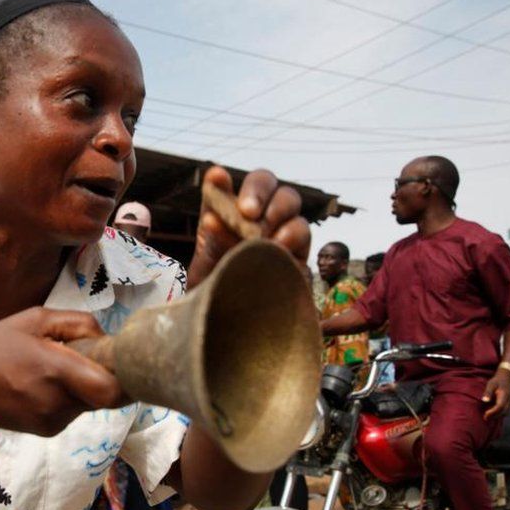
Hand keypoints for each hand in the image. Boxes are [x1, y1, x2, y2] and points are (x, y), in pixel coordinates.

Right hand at [0, 307, 123, 435]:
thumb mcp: (35, 318)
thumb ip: (79, 324)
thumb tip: (109, 340)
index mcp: (55, 369)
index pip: (112, 389)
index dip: (127, 378)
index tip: (124, 361)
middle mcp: (57, 402)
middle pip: (106, 396)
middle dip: (104, 377)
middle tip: (85, 358)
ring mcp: (53, 421)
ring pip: (90, 404)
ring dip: (84, 387)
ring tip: (54, 369)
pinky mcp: (48, 432)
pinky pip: (73, 412)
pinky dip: (69, 398)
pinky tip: (43, 385)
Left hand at [187, 166, 310, 289]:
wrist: (237, 329)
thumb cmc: (219, 295)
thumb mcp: (207, 269)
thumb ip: (212, 240)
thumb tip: (212, 212)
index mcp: (226, 216)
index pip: (224, 187)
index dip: (222, 181)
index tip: (216, 179)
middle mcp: (256, 217)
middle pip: (266, 183)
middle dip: (257, 191)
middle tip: (247, 211)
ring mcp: (280, 230)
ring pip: (289, 201)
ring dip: (276, 211)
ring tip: (262, 234)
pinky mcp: (299, 252)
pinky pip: (303, 232)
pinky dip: (290, 235)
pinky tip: (277, 247)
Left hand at [482, 371, 509, 419]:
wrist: (505, 379)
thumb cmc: (496, 381)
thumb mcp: (491, 384)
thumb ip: (488, 392)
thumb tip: (485, 400)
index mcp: (505, 395)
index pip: (500, 406)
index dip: (493, 412)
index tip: (485, 414)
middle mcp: (509, 400)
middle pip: (503, 412)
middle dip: (494, 416)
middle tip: (485, 418)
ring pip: (505, 413)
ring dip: (497, 416)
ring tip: (487, 417)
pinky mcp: (508, 404)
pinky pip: (505, 412)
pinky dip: (499, 414)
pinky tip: (491, 415)